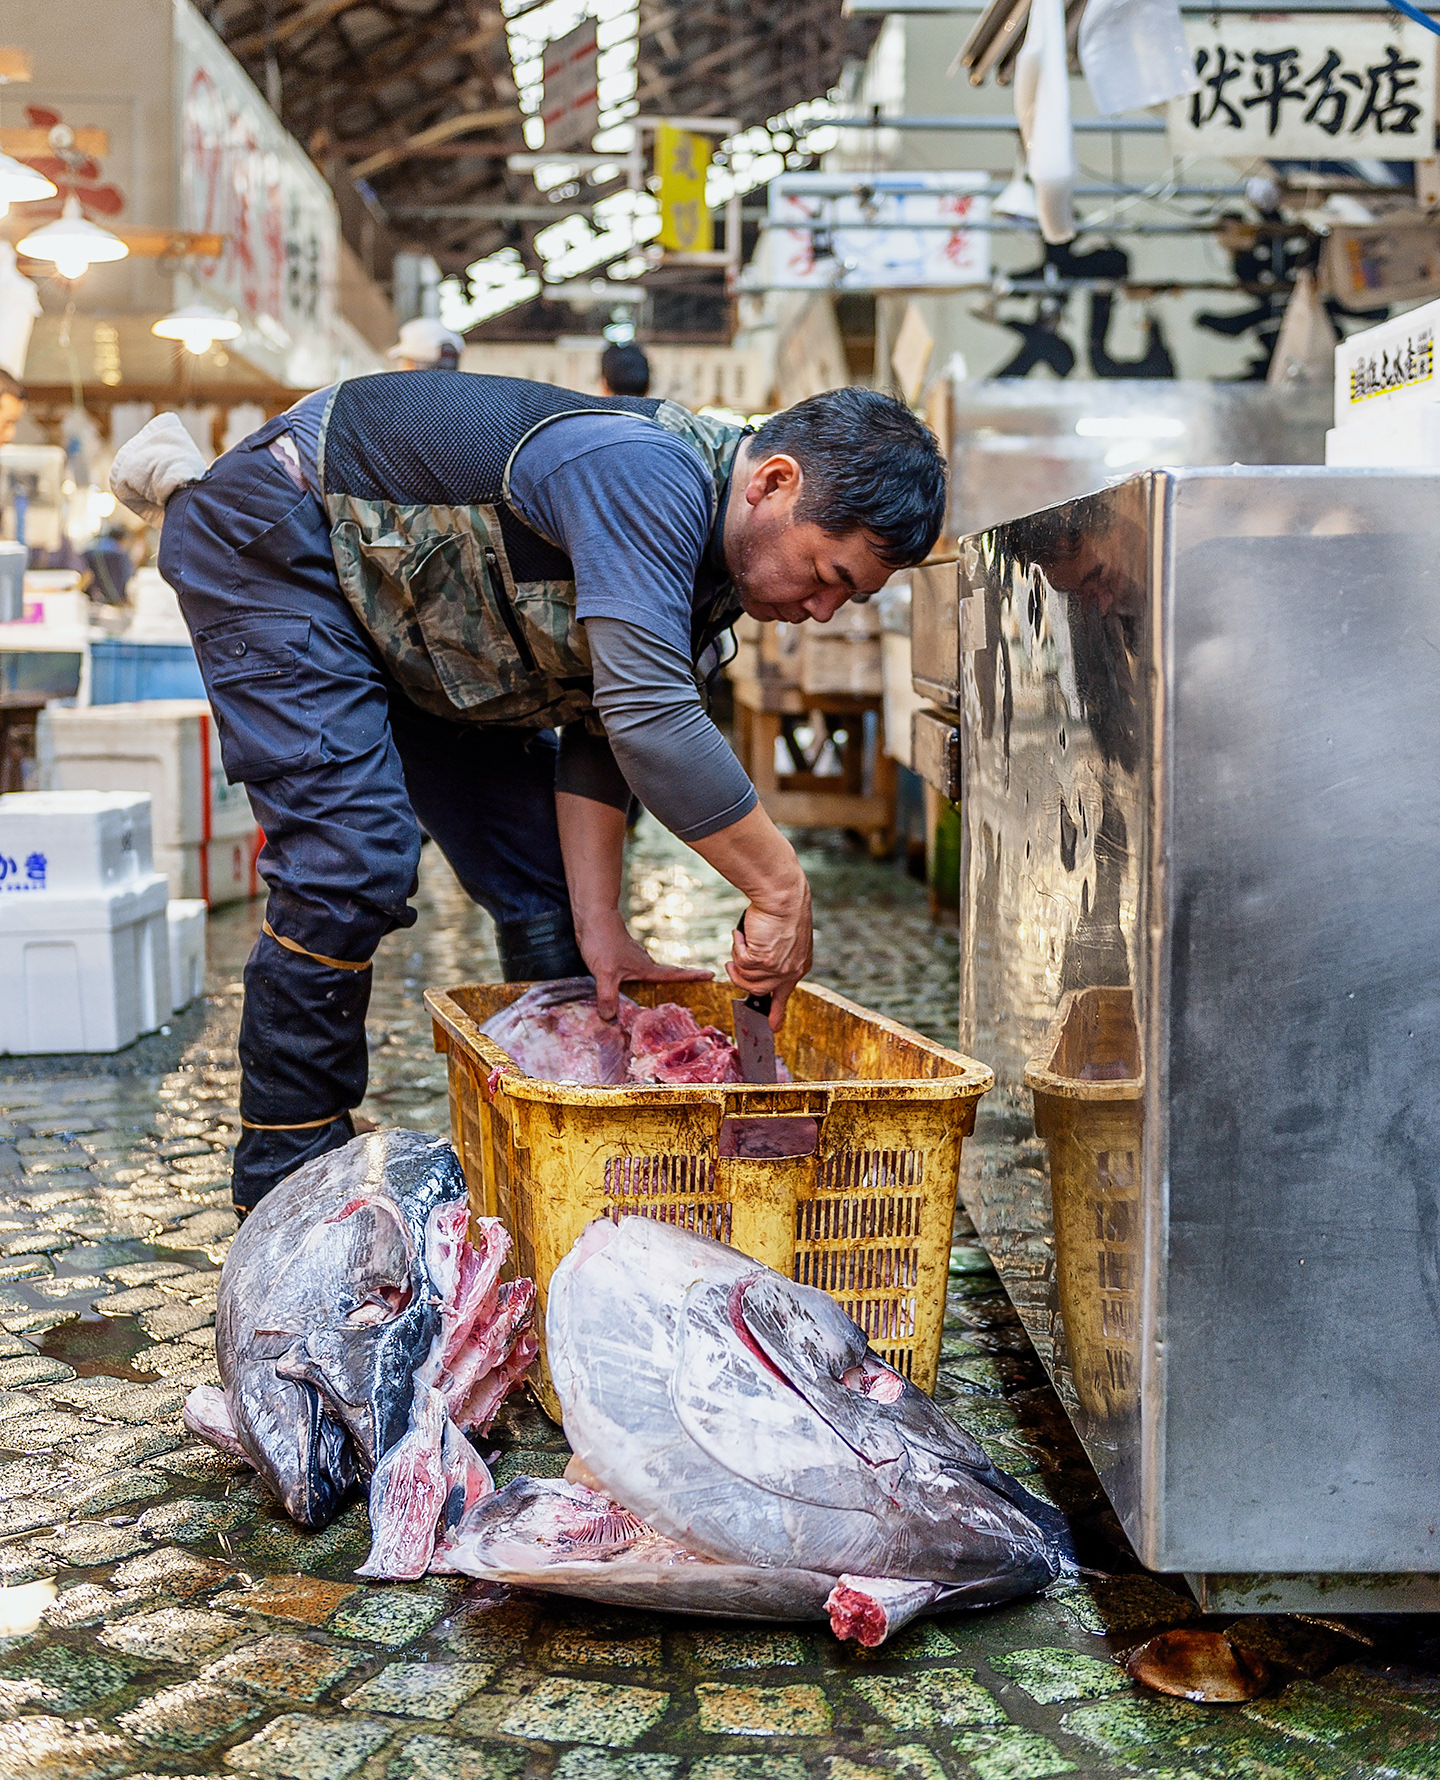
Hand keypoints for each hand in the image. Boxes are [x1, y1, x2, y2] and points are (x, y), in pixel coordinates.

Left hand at [574, 907, 712, 1020]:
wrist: (592, 918)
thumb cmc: (603, 941)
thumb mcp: (604, 973)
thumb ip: (608, 996)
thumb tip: (609, 1018)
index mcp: (646, 968)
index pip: (675, 974)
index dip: (693, 976)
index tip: (711, 975)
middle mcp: (642, 965)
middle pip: (664, 979)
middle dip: (676, 989)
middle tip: (688, 1002)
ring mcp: (631, 962)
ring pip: (645, 980)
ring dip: (650, 992)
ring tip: (653, 1009)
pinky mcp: (619, 961)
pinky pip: (629, 979)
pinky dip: (630, 989)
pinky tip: (622, 997)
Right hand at [727, 879, 812, 1027]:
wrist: (783, 896)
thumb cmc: (782, 910)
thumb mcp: (783, 937)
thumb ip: (775, 955)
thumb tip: (755, 964)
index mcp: (799, 966)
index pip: (786, 994)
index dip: (778, 1012)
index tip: (774, 1027)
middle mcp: (790, 971)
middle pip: (758, 989)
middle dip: (740, 980)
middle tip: (730, 967)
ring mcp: (777, 968)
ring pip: (746, 976)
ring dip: (737, 958)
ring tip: (739, 940)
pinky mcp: (763, 960)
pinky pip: (740, 961)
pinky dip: (737, 946)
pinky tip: (741, 933)